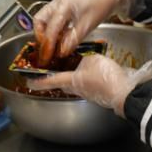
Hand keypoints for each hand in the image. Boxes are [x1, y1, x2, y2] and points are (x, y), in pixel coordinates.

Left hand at [27, 56, 151, 116]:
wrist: (123, 92)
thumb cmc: (105, 77)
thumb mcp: (93, 60)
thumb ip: (84, 58)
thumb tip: (81, 61)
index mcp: (71, 81)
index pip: (50, 81)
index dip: (37, 81)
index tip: (27, 81)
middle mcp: (76, 89)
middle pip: (61, 83)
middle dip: (55, 77)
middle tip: (53, 68)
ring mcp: (87, 93)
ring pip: (74, 84)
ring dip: (71, 76)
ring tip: (74, 66)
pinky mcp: (97, 93)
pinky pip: (86, 84)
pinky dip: (85, 77)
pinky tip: (91, 71)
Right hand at [33, 0, 139, 65]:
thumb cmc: (102, 3)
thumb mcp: (88, 25)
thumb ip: (73, 39)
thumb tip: (61, 52)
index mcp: (63, 5)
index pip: (50, 29)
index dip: (47, 46)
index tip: (46, 58)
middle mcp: (58, 2)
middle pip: (39, 20)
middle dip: (40, 36)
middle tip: (46, 49)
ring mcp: (61, 2)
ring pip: (45, 19)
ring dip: (46, 32)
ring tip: (52, 46)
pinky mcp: (65, 5)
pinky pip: (53, 18)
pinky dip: (54, 28)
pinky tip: (61, 37)